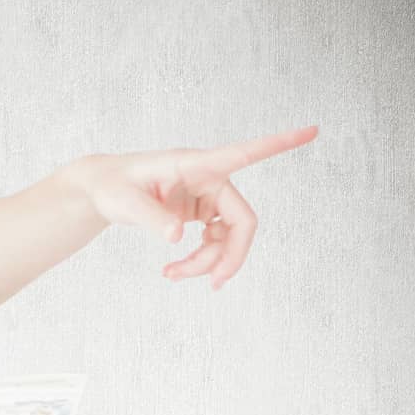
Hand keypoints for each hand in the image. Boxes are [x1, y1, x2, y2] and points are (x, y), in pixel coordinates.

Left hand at [64, 125, 317, 289]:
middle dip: (230, 256)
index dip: (278, 144)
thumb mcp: (124, 203)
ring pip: (229, 237)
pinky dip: (201, 260)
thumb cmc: (111, 186)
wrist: (101, 190)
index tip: (312, 130)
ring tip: (172, 275)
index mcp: (194, 164)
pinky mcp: (201, 211)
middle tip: (213, 284)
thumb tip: (177, 236)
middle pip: (242, 221)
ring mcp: (207, 195)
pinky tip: (176, 270)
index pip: (243, 153)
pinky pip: (215, 241)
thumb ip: (151, 217)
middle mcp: (209, 177)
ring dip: (208, 262)